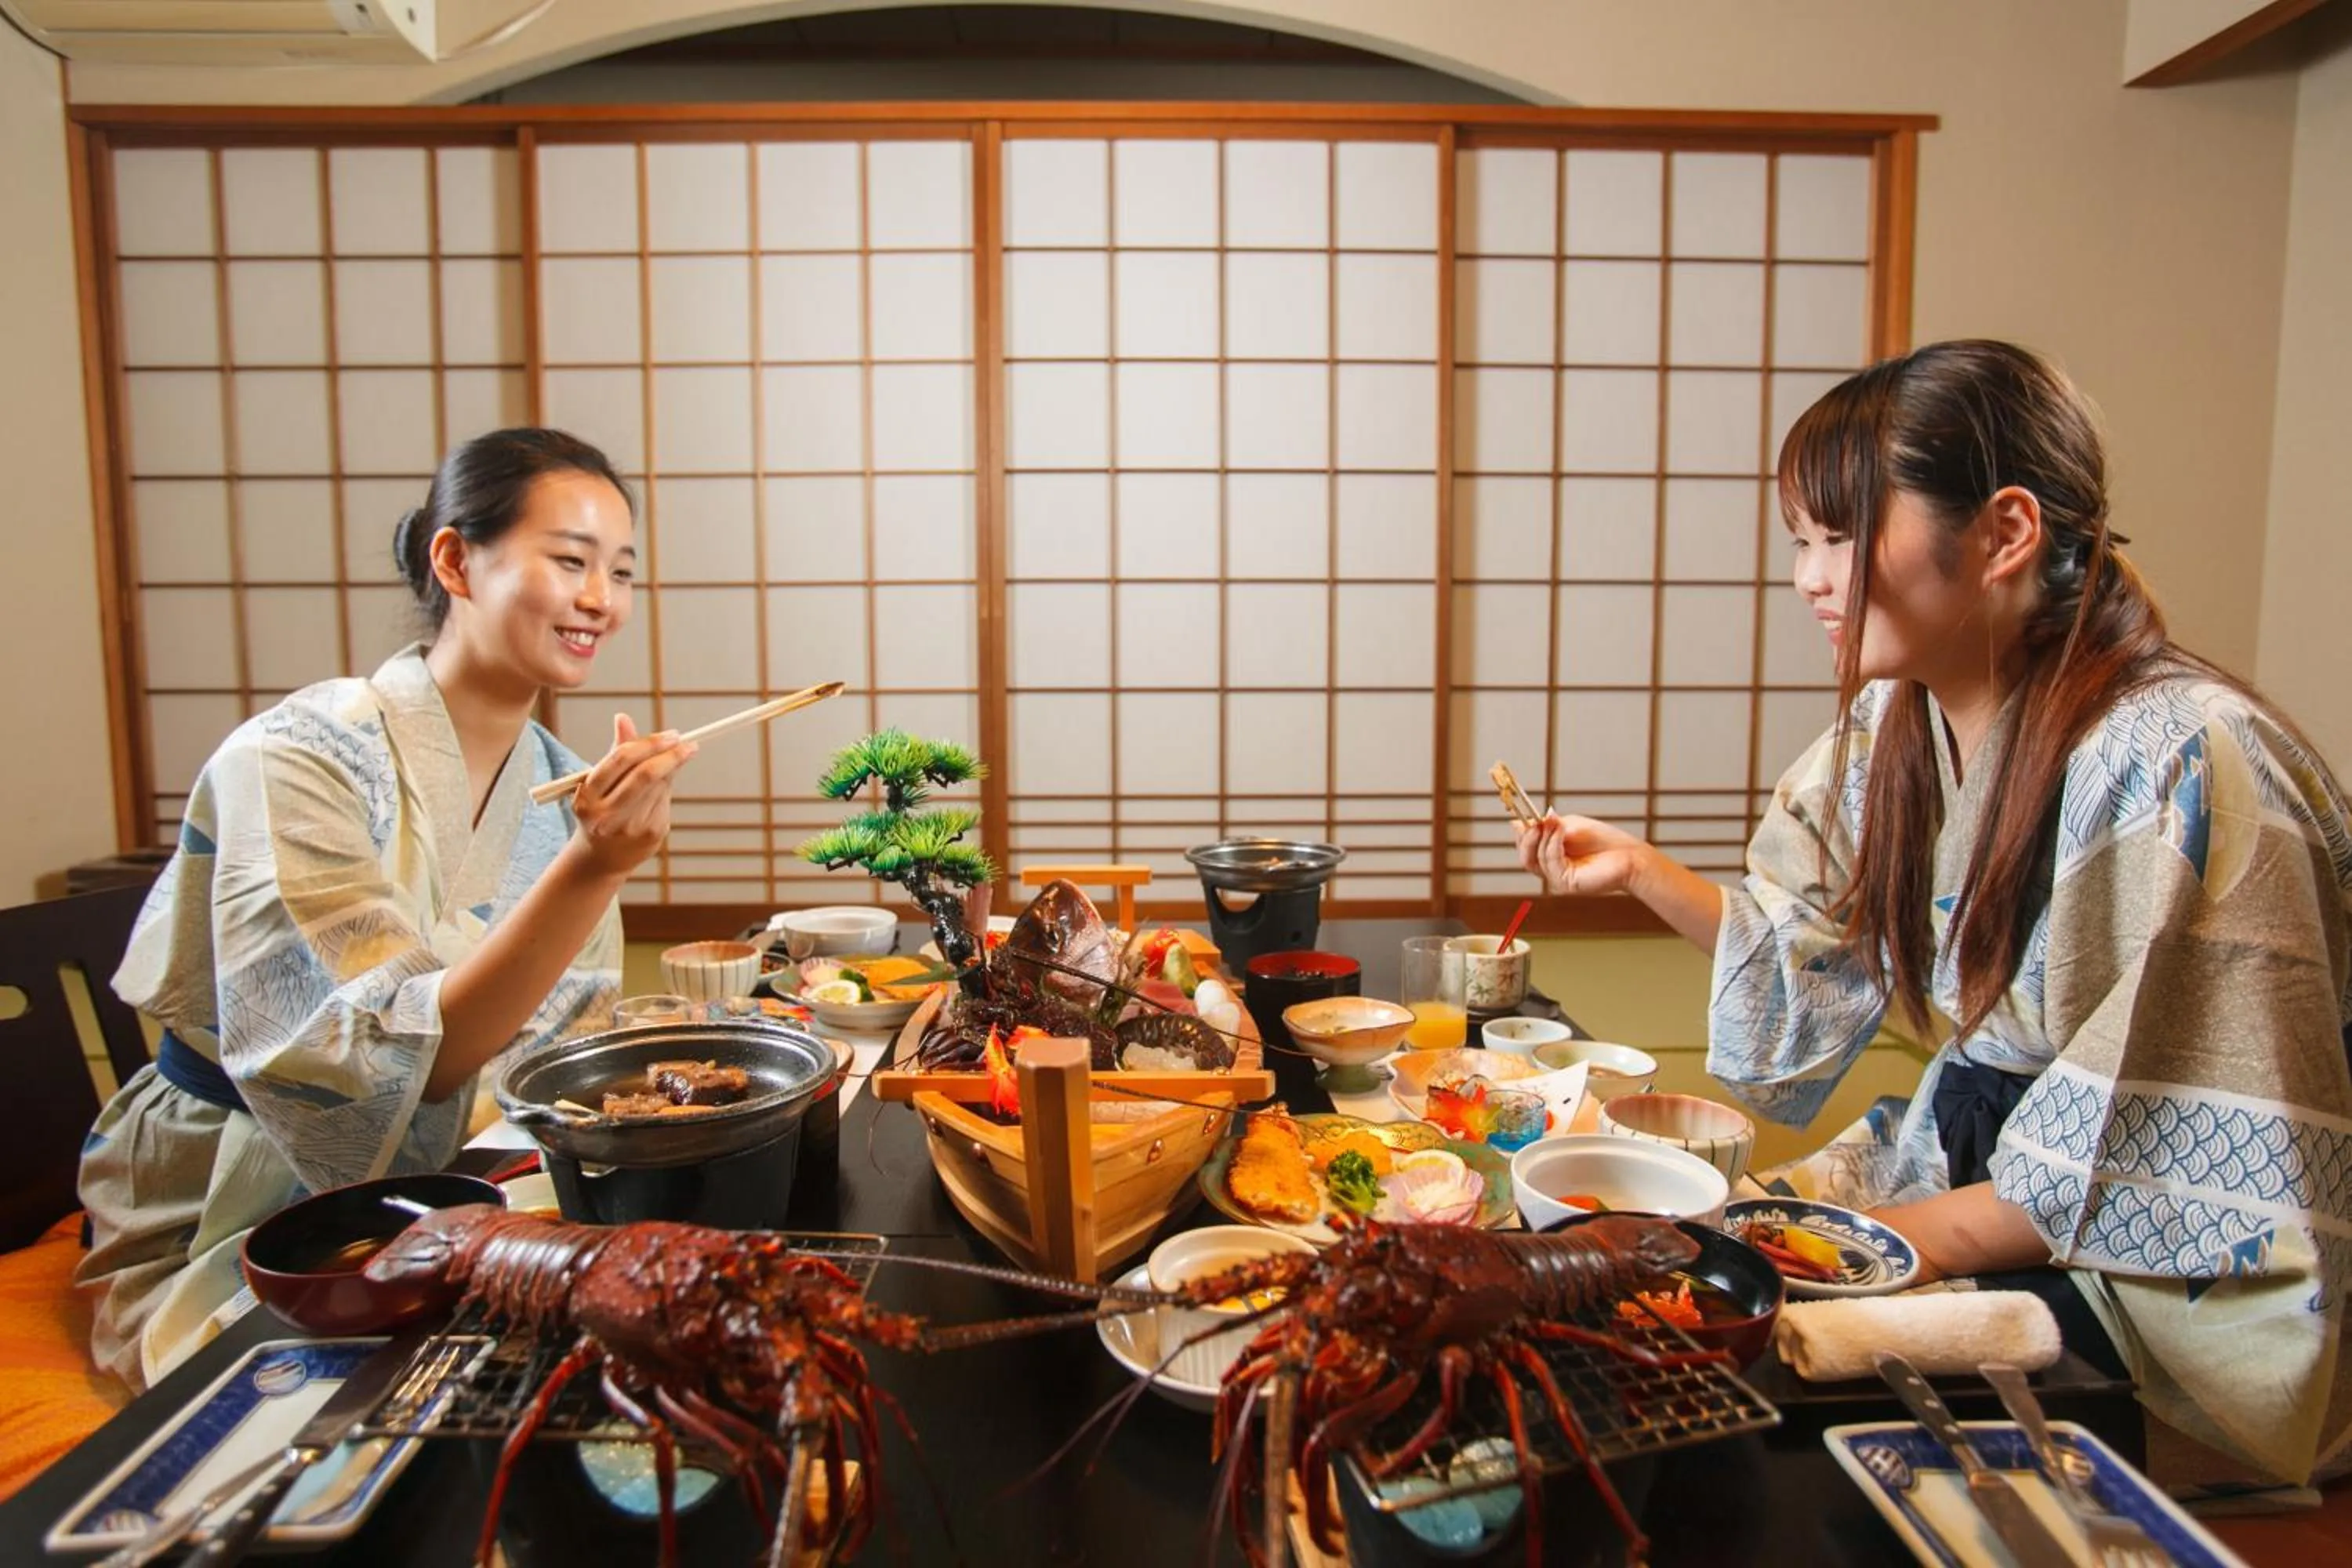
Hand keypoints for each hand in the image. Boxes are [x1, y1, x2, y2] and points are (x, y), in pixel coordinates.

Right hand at [568, 713, 694, 877]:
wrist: (600, 859)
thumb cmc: (599, 810)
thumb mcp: (597, 783)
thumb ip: (615, 751)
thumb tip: (623, 718)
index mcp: (586, 797)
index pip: (619, 760)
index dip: (648, 743)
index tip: (672, 734)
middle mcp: (605, 815)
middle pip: (645, 775)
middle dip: (671, 755)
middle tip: (688, 743)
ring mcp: (629, 828)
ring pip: (659, 786)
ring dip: (670, 769)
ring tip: (674, 760)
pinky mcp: (650, 835)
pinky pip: (665, 801)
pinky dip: (666, 789)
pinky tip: (661, 790)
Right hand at [1513, 812, 1651, 897]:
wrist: (1629, 857)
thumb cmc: (1605, 842)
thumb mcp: (1570, 827)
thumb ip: (1548, 826)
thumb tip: (1521, 821)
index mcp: (1551, 856)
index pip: (1525, 847)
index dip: (1521, 833)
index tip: (1522, 816)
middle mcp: (1552, 869)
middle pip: (1524, 857)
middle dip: (1526, 837)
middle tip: (1533, 821)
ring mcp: (1557, 878)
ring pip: (1534, 859)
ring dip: (1541, 836)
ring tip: (1552, 821)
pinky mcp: (1565, 882)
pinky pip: (1550, 861)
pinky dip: (1553, 842)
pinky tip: (1560, 829)